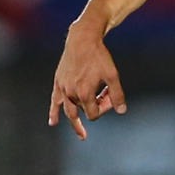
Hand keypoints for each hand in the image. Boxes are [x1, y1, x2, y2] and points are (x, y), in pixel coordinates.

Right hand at [48, 23, 126, 139]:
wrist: (82, 39)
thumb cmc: (99, 56)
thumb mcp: (112, 75)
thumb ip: (117, 94)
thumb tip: (122, 111)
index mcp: (84, 93)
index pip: (94, 113)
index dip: (104, 108)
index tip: (110, 93)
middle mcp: (71, 93)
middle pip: (83, 112)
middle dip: (95, 109)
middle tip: (103, 101)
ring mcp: (63, 89)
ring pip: (69, 110)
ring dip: (75, 122)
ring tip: (81, 135)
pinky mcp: (58, 82)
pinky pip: (54, 101)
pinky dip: (54, 113)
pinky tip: (52, 122)